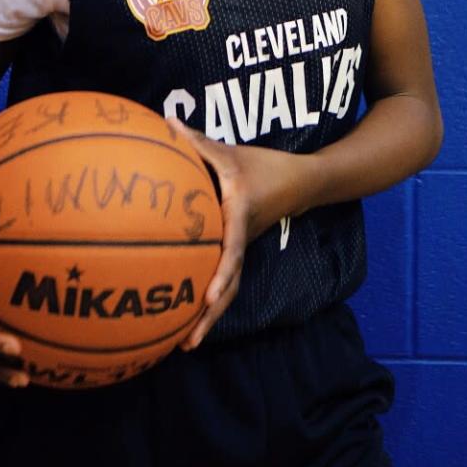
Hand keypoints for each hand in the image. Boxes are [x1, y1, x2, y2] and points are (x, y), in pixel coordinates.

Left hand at [166, 119, 304, 350]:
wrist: (301, 181)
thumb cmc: (264, 165)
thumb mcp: (231, 151)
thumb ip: (197, 141)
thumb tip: (165, 122)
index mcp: (241, 214)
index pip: (232, 247)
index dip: (221, 272)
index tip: (206, 297)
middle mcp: (243, 239)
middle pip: (230, 284)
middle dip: (209, 316)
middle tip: (186, 344)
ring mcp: (243, 249)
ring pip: (229, 288)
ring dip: (209, 317)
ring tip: (184, 344)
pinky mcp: (239, 251)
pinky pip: (225, 280)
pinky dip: (209, 301)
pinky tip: (187, 316)